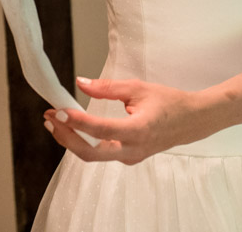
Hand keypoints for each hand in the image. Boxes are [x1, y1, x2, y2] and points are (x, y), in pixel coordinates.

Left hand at [42, 77, 210, 164]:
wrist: (192, 121)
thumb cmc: (168, 102)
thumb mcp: (138, 88)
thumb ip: (107, 88)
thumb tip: (80, 82)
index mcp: (138, 130)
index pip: (100, 131)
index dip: (76, 122)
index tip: (59, 110)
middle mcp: (133, 150)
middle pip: (90, 153)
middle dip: (65, 137)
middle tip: (49, 118)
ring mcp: (131, 158)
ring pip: (94, 156)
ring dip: (72, 140)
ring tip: (55, 121)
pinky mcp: (128, 158)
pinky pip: (101, 154)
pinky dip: (84, 142)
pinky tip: (74, 128)